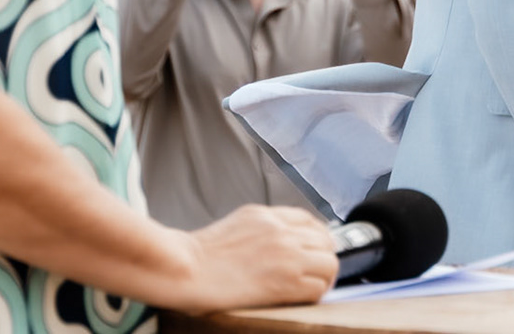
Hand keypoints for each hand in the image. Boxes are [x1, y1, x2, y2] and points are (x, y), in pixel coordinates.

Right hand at [170, 205, 336, 312]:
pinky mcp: (286, 281)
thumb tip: (279, 239)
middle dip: (323, 256)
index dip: (317, 238)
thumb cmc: (199, 256)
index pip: (310, 220)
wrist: (183, 270)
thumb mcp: (235, 225)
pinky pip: (318, 287)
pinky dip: (316, 294)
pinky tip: (304, 298)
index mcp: (267, 216)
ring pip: (329, 263)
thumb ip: (262, 227)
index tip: (314, 250)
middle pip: (326, 240)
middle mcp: (281, 231)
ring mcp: (286, 255)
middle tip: (315, 271)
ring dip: (324, 276)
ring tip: (313, 286)